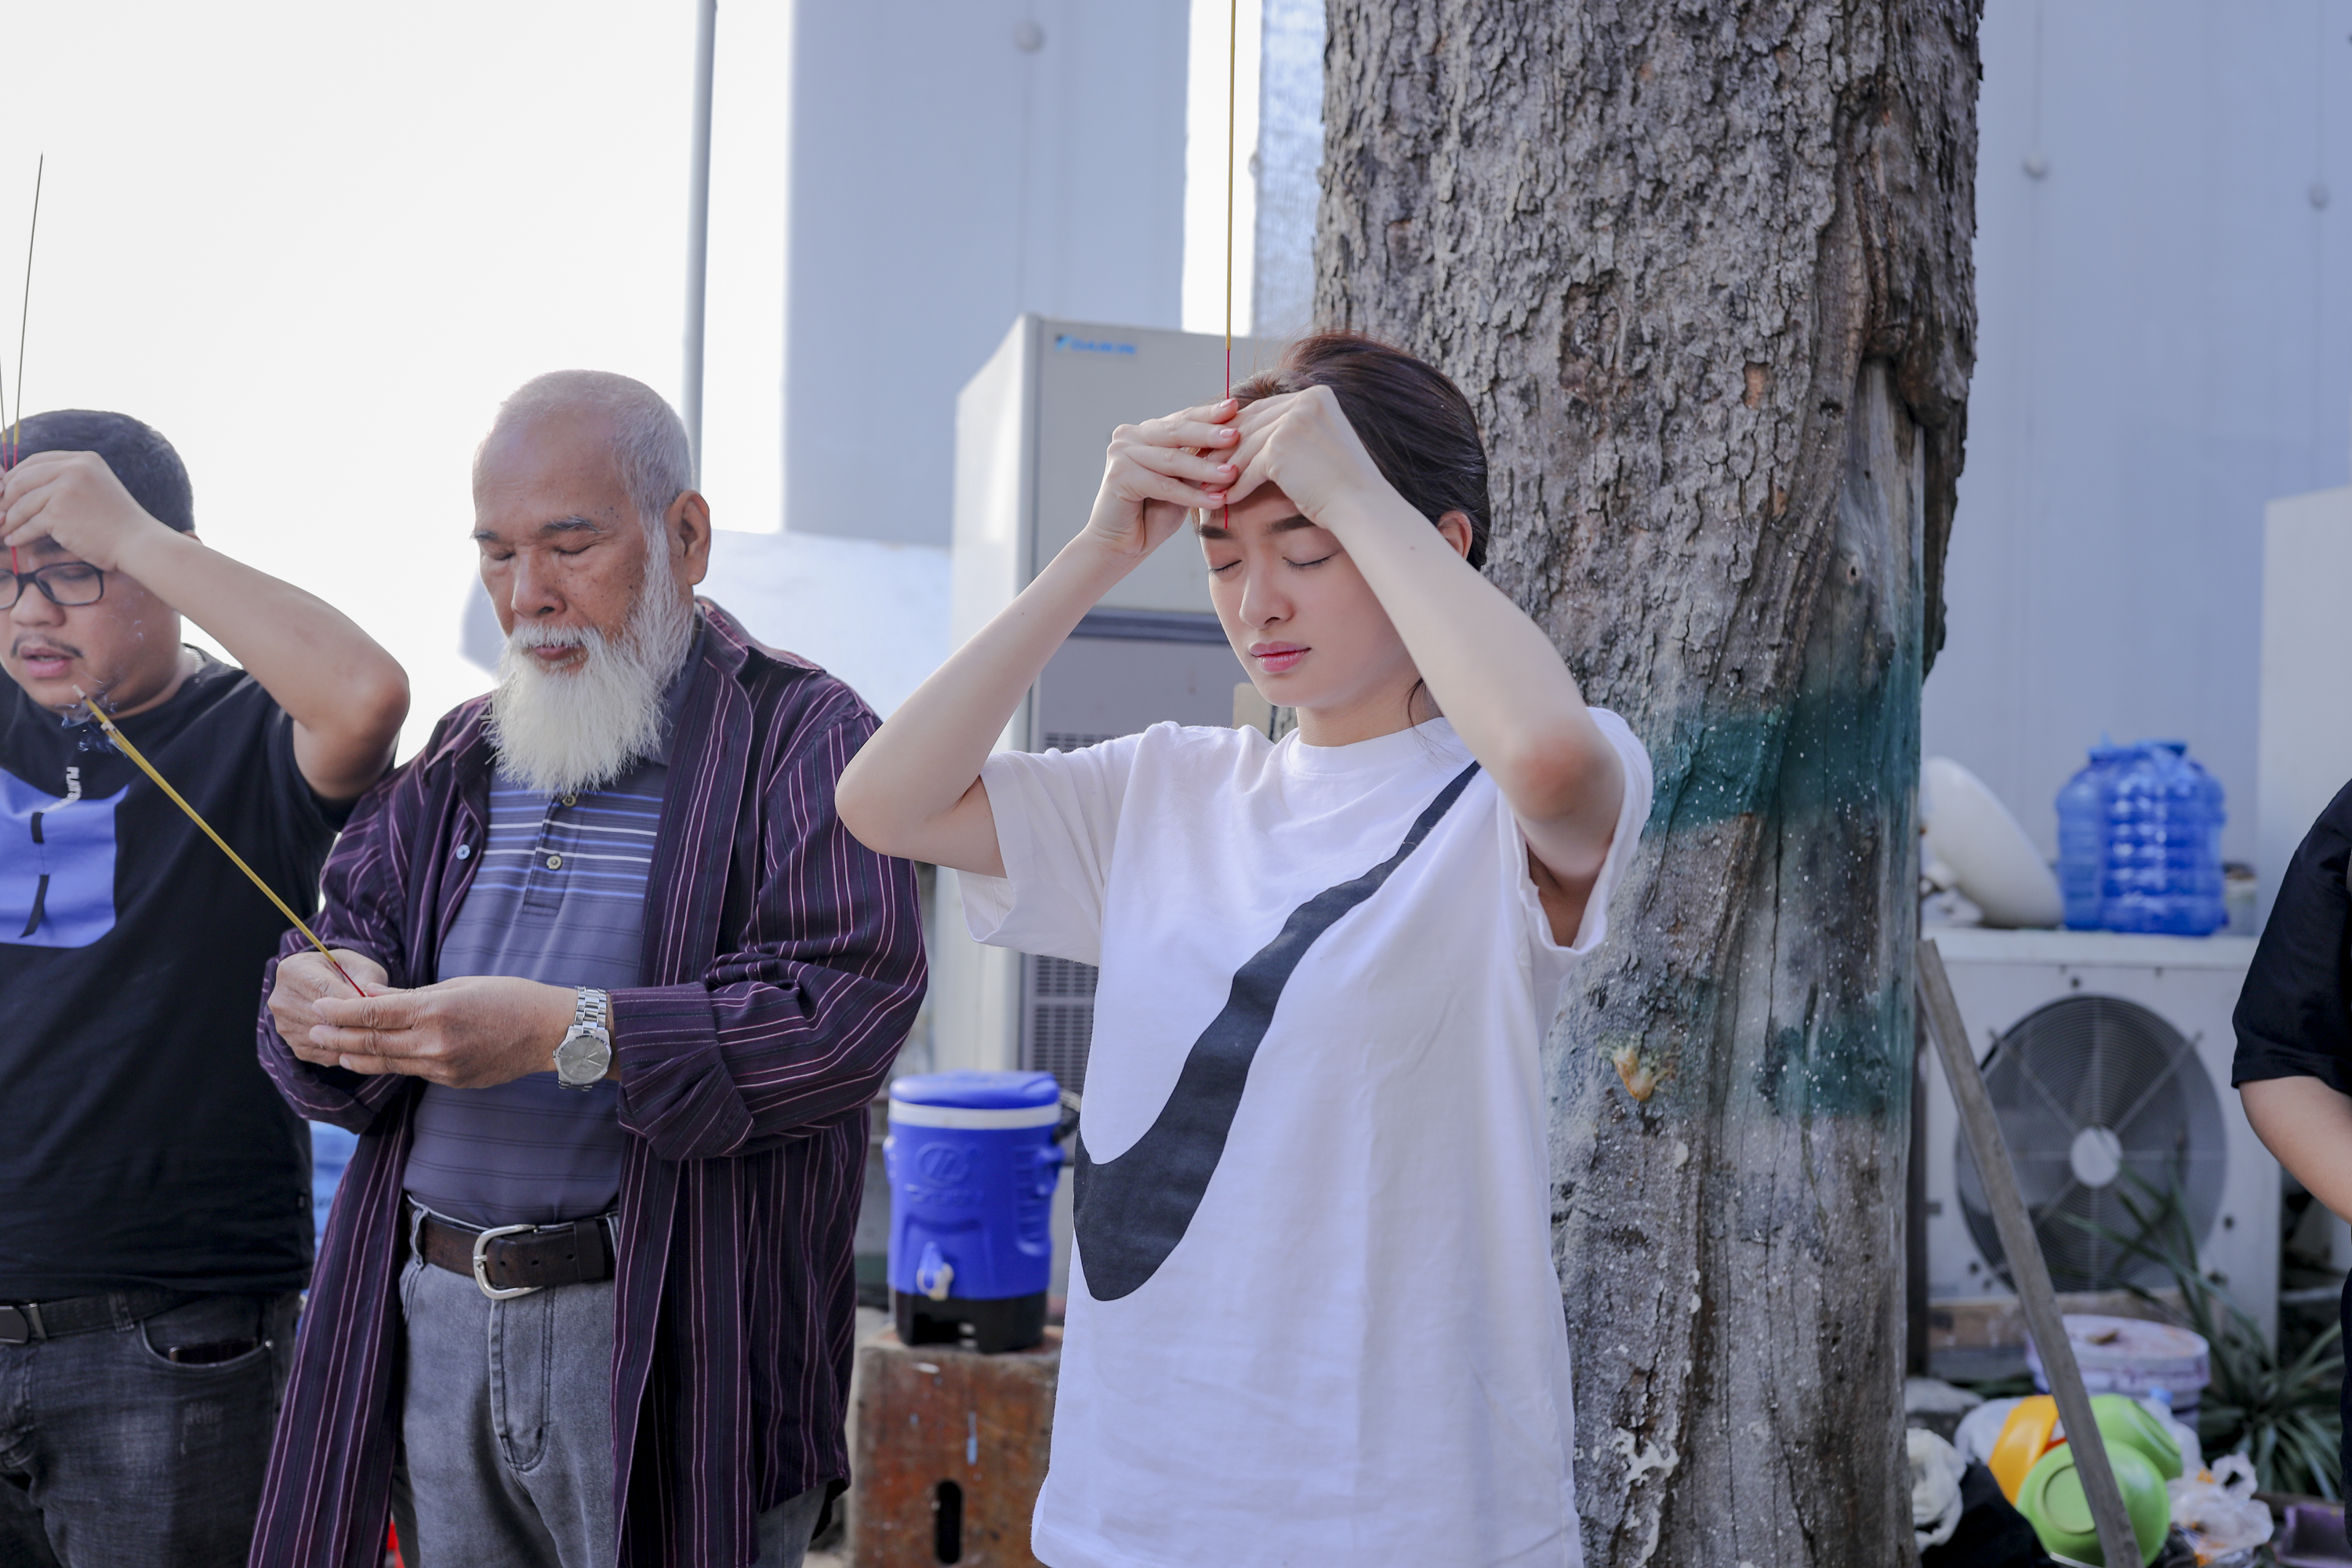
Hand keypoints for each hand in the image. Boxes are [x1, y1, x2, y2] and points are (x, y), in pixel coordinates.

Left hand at [0, 451, 182, 571]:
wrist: (138, 542)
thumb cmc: (117, 522)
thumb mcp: (96, 488)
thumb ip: (67, 481)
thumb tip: (23, 489)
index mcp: (83, 459)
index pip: (36, 461)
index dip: (16, 476)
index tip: (6, 492)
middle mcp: (74, 468)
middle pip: (22, 479)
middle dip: (6, 498)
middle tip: (0, 512)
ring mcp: (66, 488)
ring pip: (22, 503)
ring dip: (10, 519)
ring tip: (4, 529)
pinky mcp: (59, 512)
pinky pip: (29, 524)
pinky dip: (18, 534)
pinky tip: (14, 540)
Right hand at [269, 948, 389, 1049]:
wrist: (327, 985)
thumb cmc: (347, 972)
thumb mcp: (361, 967)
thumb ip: (366, 982)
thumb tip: (372, 1004)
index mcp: (293, 970)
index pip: (325, 990)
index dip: (354, 1000)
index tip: (378, 1007)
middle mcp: (281, 1000)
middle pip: (322, 1018)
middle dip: (355, 1022)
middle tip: (383, 1024)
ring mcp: (284, 1026)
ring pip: (325, 1040)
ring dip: (353, 1040)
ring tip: (376, 1032)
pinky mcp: (294, 1047)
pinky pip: (325, 1056)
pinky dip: (347, 1052)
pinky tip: (363, 1043)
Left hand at [302, 975, 580, 1088]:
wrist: (550, 1032)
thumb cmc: (510, 997)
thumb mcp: (459, 985)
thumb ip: (414, 995)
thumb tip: (375, 998)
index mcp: (436, 1009)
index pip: (374, 1013)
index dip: (341, 1011)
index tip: (320, 1006)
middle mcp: (434, 1041)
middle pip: (372, 1043)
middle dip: (338, 1037)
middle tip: (313, 1031)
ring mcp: (443, 1066)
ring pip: (388, 1063)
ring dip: (356, 1057)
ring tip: (334, 1051)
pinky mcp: (452, 1080)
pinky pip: (414, 1070)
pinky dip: (391, 1063)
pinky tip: (375, 1059)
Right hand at [1079, 400, 1242, 559]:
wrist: (1120, 546)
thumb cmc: (1153, 514)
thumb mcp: (1183, 482)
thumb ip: (1198, 462)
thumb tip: (1233, 441)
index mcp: (1146, 433)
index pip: (1182, 419)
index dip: (1208, 414)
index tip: (1235, 407)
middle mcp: (1130, 437)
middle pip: (1176, 432)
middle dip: (1209, 434)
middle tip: (1236, 434)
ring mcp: (1121, 454)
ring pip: (1172, 459)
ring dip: (1204, 468)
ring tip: (1231, 474)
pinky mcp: (1118, 476)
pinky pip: (1163, 485)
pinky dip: (1191, 494)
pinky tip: (1215, 500)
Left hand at [1222, 386, 1393, 526]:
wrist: (1361, 504)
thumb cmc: (1342, 482)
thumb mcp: (1320, 442)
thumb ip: (1294, 430)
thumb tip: (1256, 435)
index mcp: (1317, 395)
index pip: (1268, 409)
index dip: (1243, 428)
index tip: (1223, 444)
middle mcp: (1305, 401)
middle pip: (1254, 425)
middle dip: (1227, 448)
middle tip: (1206, 464)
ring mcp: (1293, 422)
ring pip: (1248, 448)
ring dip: (1226, 469)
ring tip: (1210, 484)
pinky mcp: (1280, 448)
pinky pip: (1250, 469)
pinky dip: (1237, 486)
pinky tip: (1227, 499)